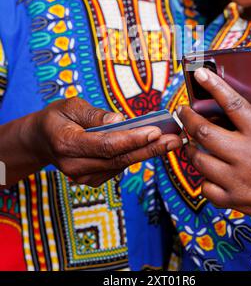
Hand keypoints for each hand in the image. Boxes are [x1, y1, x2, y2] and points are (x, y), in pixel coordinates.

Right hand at [7, 98, 181, 187]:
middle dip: (150, 148)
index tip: (156, 131)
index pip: (106, 145)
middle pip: (119, 159)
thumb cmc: (56, 118)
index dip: (132, 139)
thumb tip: (120, 120)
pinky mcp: (91, 179)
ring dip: (148, 153)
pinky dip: (136, 156)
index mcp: (67, 144)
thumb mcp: (70, 106)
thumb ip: (94, 114)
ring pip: (121, 165)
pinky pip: (117, 168)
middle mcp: (74, 166)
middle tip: (176, 139)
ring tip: (172, 140)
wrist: (40, 140)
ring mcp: (82, 176)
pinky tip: (155, 146)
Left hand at [177, 68, 250, 228]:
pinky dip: (203, 178)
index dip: (214, 86)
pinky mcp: (236, 201)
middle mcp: (247, 156)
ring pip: (199, 160)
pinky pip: (206, 188)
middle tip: (183, 111)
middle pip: (204, 132)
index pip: (233, 104)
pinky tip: (209, 170)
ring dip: (190, 147)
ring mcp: (239, 180)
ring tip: (191, 139)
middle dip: (188, 118)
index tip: (200, 74)